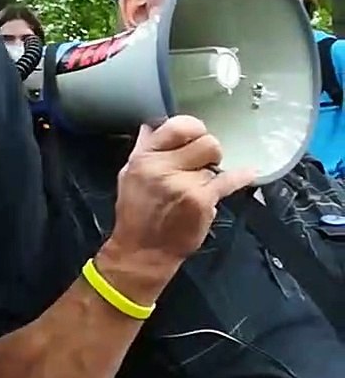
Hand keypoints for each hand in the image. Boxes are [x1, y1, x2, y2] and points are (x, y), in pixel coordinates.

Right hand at [99, 116, 256, 302]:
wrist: (144, 251)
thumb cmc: (136, 214)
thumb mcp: (129, 175)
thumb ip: (143, 149)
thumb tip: (153, 126)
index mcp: (144, 158)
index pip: (177, 126)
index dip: (193, 128)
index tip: (195, 137)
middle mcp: (163, 167)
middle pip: (205, 141)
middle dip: (208, 150)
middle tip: (202, 163)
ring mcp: (184, 184)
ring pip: (215, 163)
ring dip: (211, 172)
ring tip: (200, 186)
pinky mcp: (201, 200)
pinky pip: (229, 180)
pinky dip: (240, 177)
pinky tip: (249, 173)